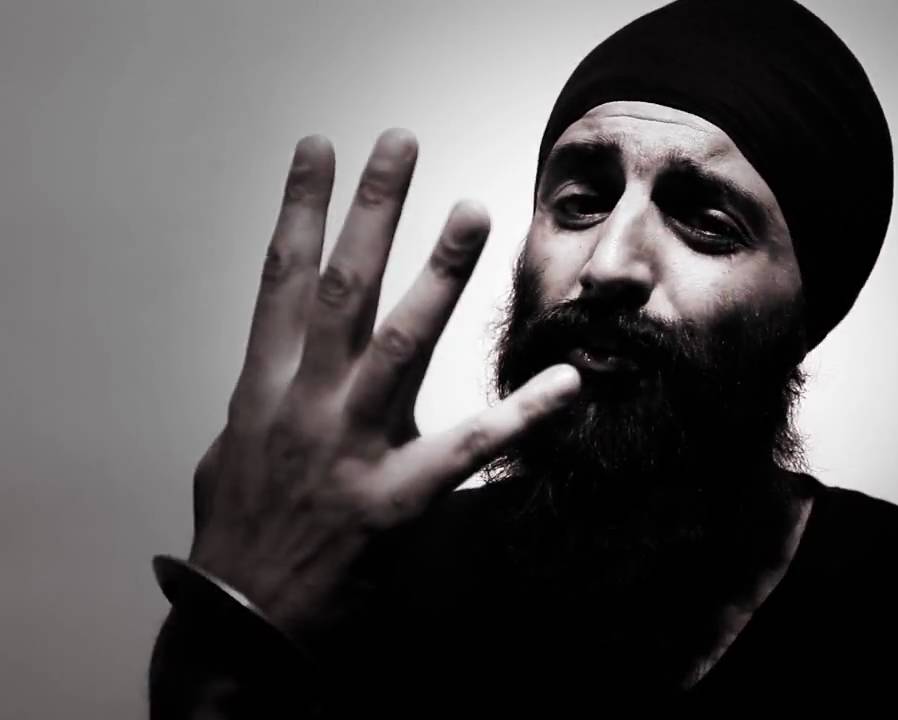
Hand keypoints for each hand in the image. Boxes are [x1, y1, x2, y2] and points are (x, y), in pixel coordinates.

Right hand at [186, 129, 579, 648]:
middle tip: (401, 144)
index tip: (316, 149)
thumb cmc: (237, 540)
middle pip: (341, 288)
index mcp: (264, 390)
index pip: (278, 280)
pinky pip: (470, 448)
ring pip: (400, 342)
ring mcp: (351, 448)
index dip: (297, 208)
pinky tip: (566, 382)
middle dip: (372, 210)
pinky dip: (523, 415)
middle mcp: (306, 404)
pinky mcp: (395, 499)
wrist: (238, 626)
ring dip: (438, 273)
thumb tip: (282, 371)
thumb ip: (265, 403)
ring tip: (472, 210)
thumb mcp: (230, 458)